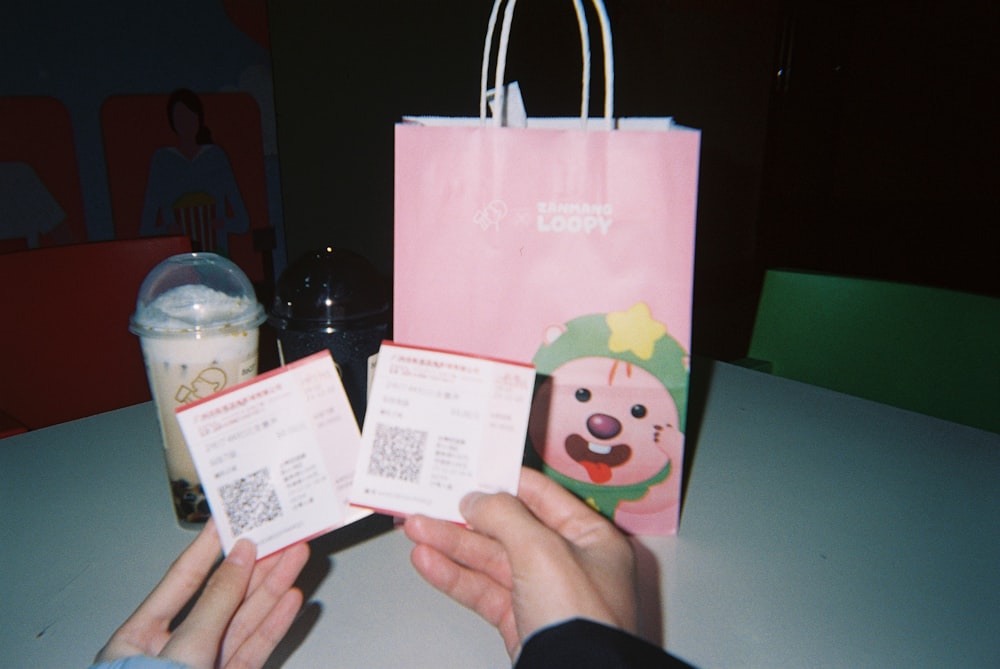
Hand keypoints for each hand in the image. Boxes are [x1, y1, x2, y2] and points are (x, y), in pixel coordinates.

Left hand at [95, 519, 308, 668]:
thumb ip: (215, 604)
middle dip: (251, 565)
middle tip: (279, 533)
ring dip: (271, 588)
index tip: (229, 517)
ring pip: (242, 621)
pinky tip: (292, 599)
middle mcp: (172, 652)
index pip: (180, 579)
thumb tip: (239, 558)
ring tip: (296, 556)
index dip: (207, 547)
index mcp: (139, 639)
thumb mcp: (181, 651)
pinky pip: (255, 649)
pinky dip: (274, 624)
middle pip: (219, 597)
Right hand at [403, 467, 637, 658]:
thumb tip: (479, 499)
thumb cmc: (581, 618)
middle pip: (510, 529)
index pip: (542, 497)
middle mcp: (570, 563)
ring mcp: (544, 594)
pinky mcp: (521, 621)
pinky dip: (455, 576)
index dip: (504, 482)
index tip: (471, 471)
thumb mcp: (542, 550)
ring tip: (415, 530)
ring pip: (491, 561)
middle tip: (429, 504)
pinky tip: (428, 562)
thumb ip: (506, 516)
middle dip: (465, 518)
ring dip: (451, 545)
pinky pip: (484, 590)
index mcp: (591, 537)